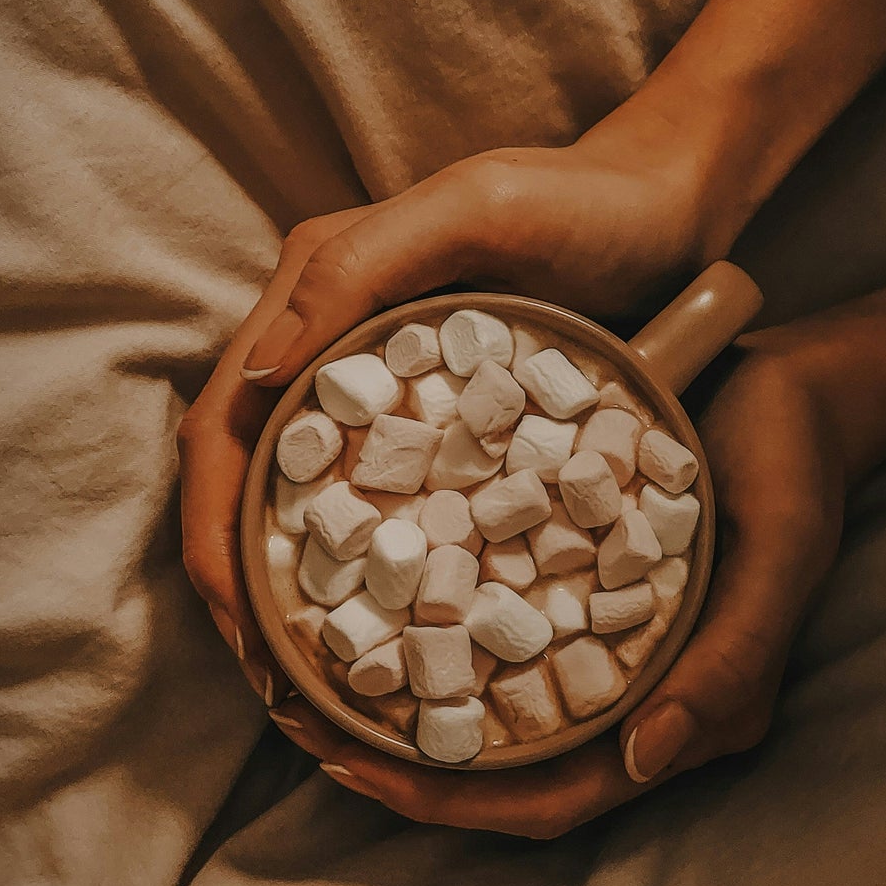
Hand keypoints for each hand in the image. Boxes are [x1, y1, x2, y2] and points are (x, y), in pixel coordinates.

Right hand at [179, 124, 707, 693]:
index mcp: (315, 294)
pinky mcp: (441, 423)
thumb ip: (361, 269)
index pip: (226, 426)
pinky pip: (382, 506)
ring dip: (293, 589)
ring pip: (304, 501)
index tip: (241, 629)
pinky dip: (369, 573)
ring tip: (315, 684)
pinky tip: (393, 635)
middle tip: (274, 685)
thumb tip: (257, 375)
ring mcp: (386, 387)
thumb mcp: (473, 210)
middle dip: (240, 582)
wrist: (671, 209)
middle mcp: (332, 345)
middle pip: (247, 477)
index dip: (215, 532)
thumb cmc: (579, 200)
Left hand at [202, 341, 848, 836]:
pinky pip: (479, 620)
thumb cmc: (798, 468)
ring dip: (390, 694)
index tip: (351, 767)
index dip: (450, 801)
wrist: (801, 384)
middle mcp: (624, 691)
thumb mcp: (781, 554)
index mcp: (677, 714)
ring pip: (478, 699)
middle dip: (392, 758)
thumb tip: (639, 759)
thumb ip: (728, 661)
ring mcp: (592, 637)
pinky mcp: (564, 577)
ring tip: (296, 656)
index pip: (549, 799)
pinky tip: (353, 581)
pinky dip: (416, 619)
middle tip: (290, 709)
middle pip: (496, 763)